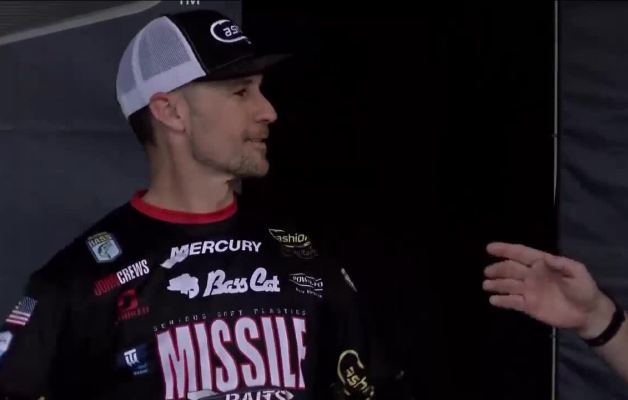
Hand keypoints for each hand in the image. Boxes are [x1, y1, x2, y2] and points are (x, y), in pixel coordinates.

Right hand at [483, 242, 612, 337]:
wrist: (588, 314)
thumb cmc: (584, 290)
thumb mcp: (578, 273)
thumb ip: (562, 265)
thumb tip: (546, 258)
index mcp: (542, 264)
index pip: (521, 254)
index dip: (505, 250)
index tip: (490, 248)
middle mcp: (532, 276)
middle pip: (510, 269)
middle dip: (498, 269)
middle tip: (487, 272)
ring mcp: (529, 291)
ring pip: (508, 285)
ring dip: (496, 284)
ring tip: (486, 284)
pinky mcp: (528, 306)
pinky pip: (512, 302)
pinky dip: (502, 300)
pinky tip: (493, 300)